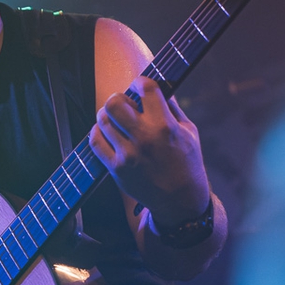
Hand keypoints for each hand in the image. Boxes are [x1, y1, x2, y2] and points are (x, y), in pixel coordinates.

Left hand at [89, 76, 209, 225]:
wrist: (180, 202)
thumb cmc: (187, 163)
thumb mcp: (190, 132)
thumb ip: (173, 108)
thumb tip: (159, 87)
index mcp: (165, 126)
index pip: (146, 88)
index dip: (140, 83)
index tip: (140, 87)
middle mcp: (144, 138)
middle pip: (115, 102)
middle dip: (118, 98)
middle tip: (124, 104)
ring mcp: (128, 154)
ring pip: (103, 120)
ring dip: (107, 115)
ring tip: (116, 119)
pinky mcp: (116, 169)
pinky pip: (94, 142)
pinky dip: (98, 132)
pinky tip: (107, 132)